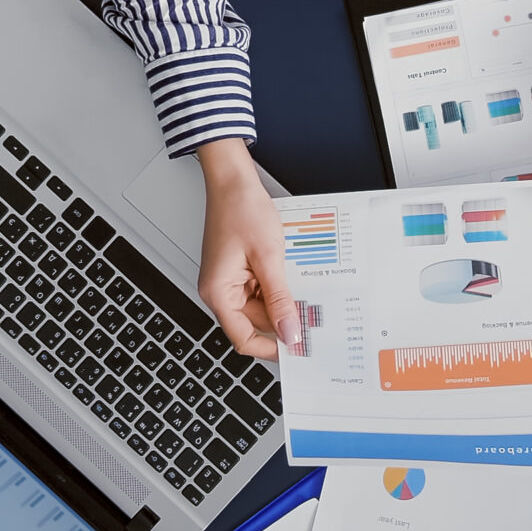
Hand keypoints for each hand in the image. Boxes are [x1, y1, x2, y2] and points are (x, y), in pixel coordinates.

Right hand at [195, 139, 298, 360]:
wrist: (234, 181)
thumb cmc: (241, 210)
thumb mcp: (269, 258)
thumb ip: (280, 299)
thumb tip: (289, 332)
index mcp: (219, 292)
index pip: (243, 338)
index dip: (271, 348)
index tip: (297, 349)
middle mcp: (220, 290)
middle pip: (255, 324)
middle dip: (283, 322)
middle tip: (312, 319)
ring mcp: (230, 281)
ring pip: (262, 307)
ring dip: (283, 303)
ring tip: (304, 292)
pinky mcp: (240, 271)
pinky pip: (262, 290)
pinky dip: (279, 288)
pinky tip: (294, 279)